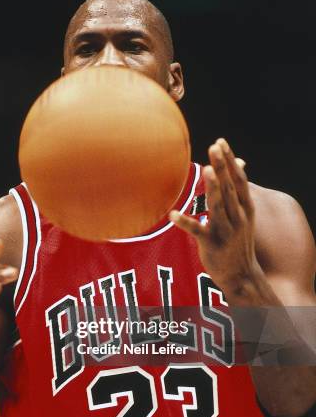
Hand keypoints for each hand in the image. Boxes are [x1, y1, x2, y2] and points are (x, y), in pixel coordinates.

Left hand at [170, 138, 260, 293]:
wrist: (242, 274)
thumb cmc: (238, 240)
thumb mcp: (243, 213)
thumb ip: (237, 189)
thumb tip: (239, 162)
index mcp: (244, 207)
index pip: (238, 179)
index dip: (230, 161)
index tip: (220, 142)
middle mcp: (237, 216)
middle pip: (229, 187)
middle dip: (222, 167)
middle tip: (214, 147)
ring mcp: (225, 230)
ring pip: (218, 206)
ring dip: (212, 188)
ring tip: (205, 170)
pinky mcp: (211, 244)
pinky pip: (197, 231)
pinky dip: (186, 222)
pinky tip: (173, 215)